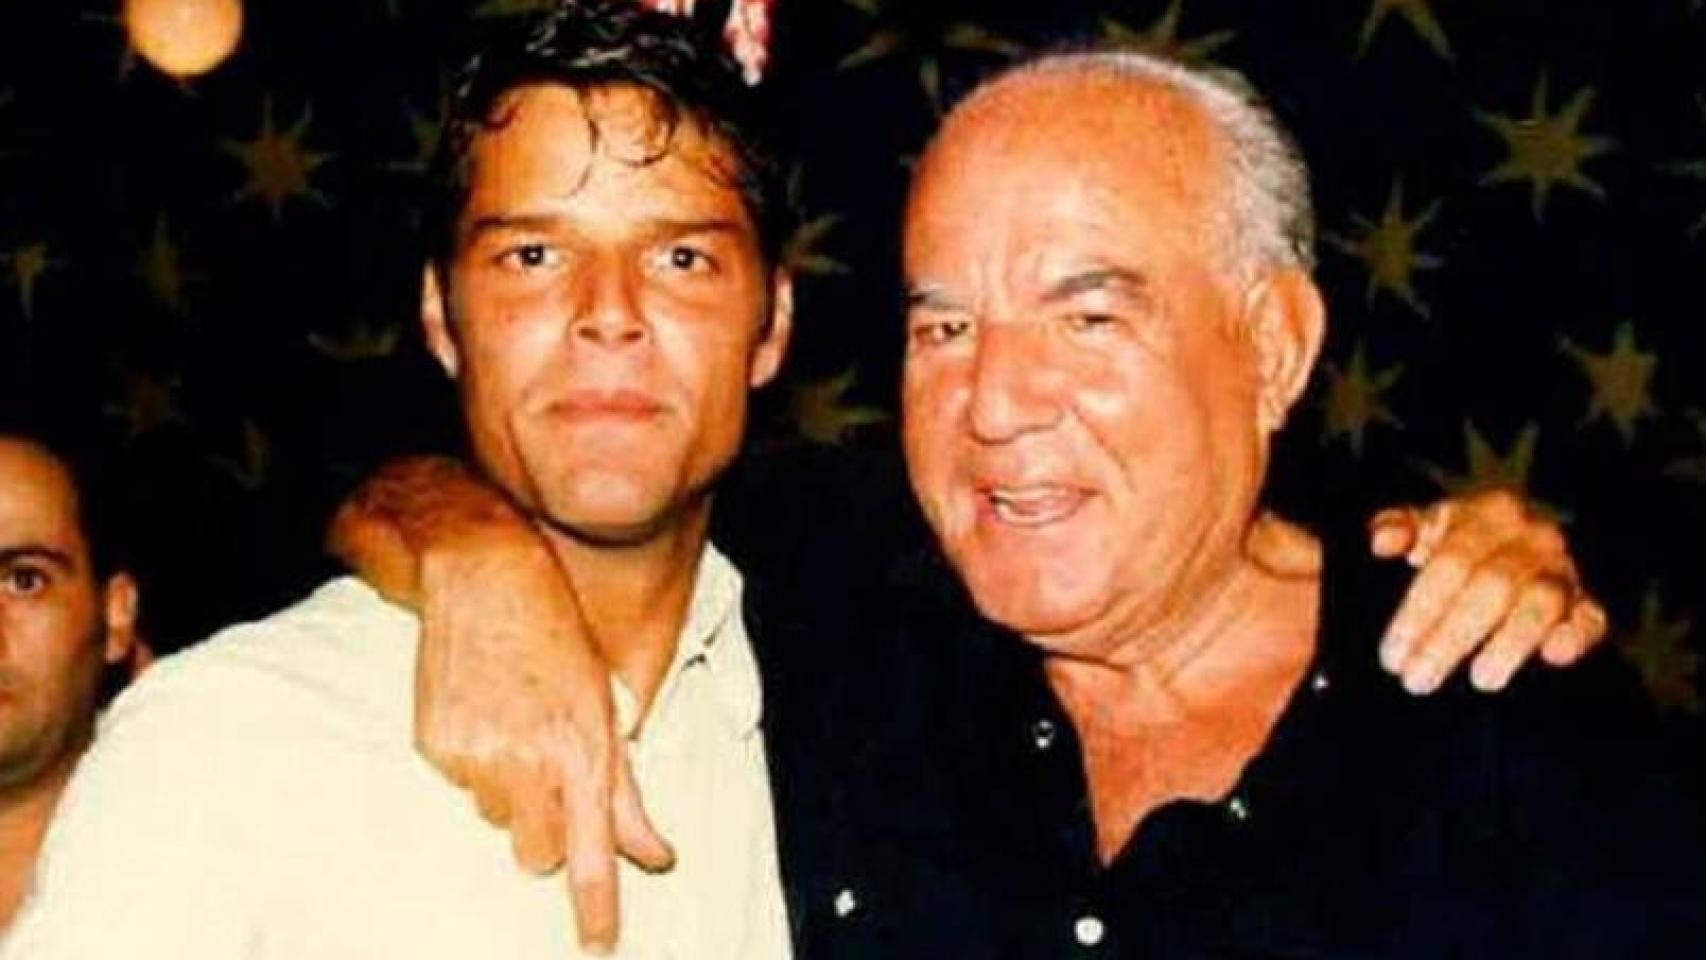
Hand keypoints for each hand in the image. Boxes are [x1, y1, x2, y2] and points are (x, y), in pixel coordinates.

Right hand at [414, 525, 673, 953]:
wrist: (486, 576)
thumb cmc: (559, 638)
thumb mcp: (605, 709)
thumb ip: (626, 793)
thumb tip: (656, 856)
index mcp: (583, 752)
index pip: (590, 853)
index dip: (595, 907)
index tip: (600, 947)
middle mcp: (530, 762)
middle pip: (536, 852)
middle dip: (547, 832)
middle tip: (550, 776)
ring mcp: (477, 757)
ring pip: (497, 818)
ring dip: (511, 792)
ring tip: (517, 725)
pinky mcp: (435, 746)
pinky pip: (462, 786)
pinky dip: (477, 763)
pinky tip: (486, 713)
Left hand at [1369, 488, 1607, 694]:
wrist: (1528, 549)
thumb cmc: (1464, 542)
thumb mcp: (1430, 527)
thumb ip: (1399, 528)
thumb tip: (1381, 541)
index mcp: (1487, 514)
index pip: (1450, 562)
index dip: (1418, 611)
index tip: (1392, 655)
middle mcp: (1530, 537)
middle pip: (1492, 586)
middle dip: (1451, 637)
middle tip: (1417, 680)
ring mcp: (1564, 569)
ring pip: (1540, 602)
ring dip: (1511, 642)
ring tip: (1481, 680)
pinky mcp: (1590, 603)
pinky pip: (1591, 617)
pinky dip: (1576, 635)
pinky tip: (1554, 656)